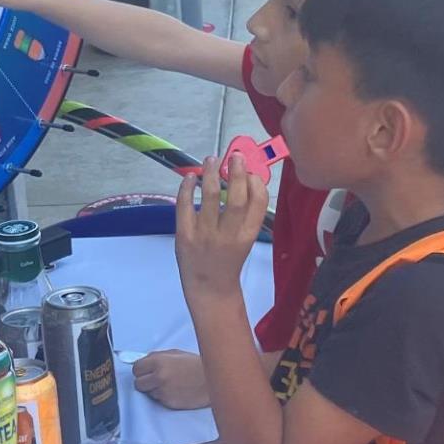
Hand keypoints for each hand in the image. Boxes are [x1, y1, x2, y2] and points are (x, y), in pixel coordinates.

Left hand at [131, 349, 210, 409]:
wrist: (212, 379)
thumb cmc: (195, 364)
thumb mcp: (175, 353)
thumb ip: (156, 357)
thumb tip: (141, 362)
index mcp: (158, 361)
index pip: (136, 369)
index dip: (141, 370)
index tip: (146, 372)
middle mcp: (158, 376)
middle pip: (138, 383)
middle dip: (145, 382)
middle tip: (155, 380)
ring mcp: (163, 391)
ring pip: (149, 393)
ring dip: (155, 390)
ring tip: (171, 384)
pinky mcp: (169, 402)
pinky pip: (159, 400)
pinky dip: (164, 397)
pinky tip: (176, 391)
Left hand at [174, 155, 266, 301]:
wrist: (209, 288)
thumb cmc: (229, 259)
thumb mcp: (245, 239)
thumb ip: (247, 214)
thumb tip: (244, 177)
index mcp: (248, 235)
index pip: (259, 203)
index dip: (256, 182)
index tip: (250, 170)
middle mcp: (229, 235)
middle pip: (237, 198)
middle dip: (236, 172)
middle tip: (234, 156)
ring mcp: (205, 235)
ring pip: (211, 196)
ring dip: (211, 173)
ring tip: (211, 159)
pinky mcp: (185, 236)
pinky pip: (185, 206)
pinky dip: (187, 187)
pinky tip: (191, 177)